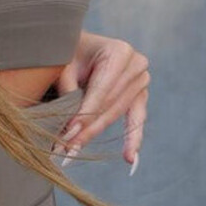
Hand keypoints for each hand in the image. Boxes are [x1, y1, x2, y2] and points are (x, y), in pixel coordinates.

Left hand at [51, 32, 148, 171]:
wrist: (81, 46)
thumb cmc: (70, 52)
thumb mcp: (64, 65)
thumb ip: (69, 90)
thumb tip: (72, 127)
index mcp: (120, 52)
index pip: (101, 90)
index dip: (84, 113)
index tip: (68, 132)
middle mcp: (137, 65)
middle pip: (109, 105)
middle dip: (87, 128)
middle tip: (66, 148)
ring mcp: (141, 80)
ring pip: (116, 115)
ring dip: (95, 134)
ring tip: (74, 151)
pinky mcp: (140, 95)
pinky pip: (137, 119)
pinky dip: (133, 139)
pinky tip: (130, 158)